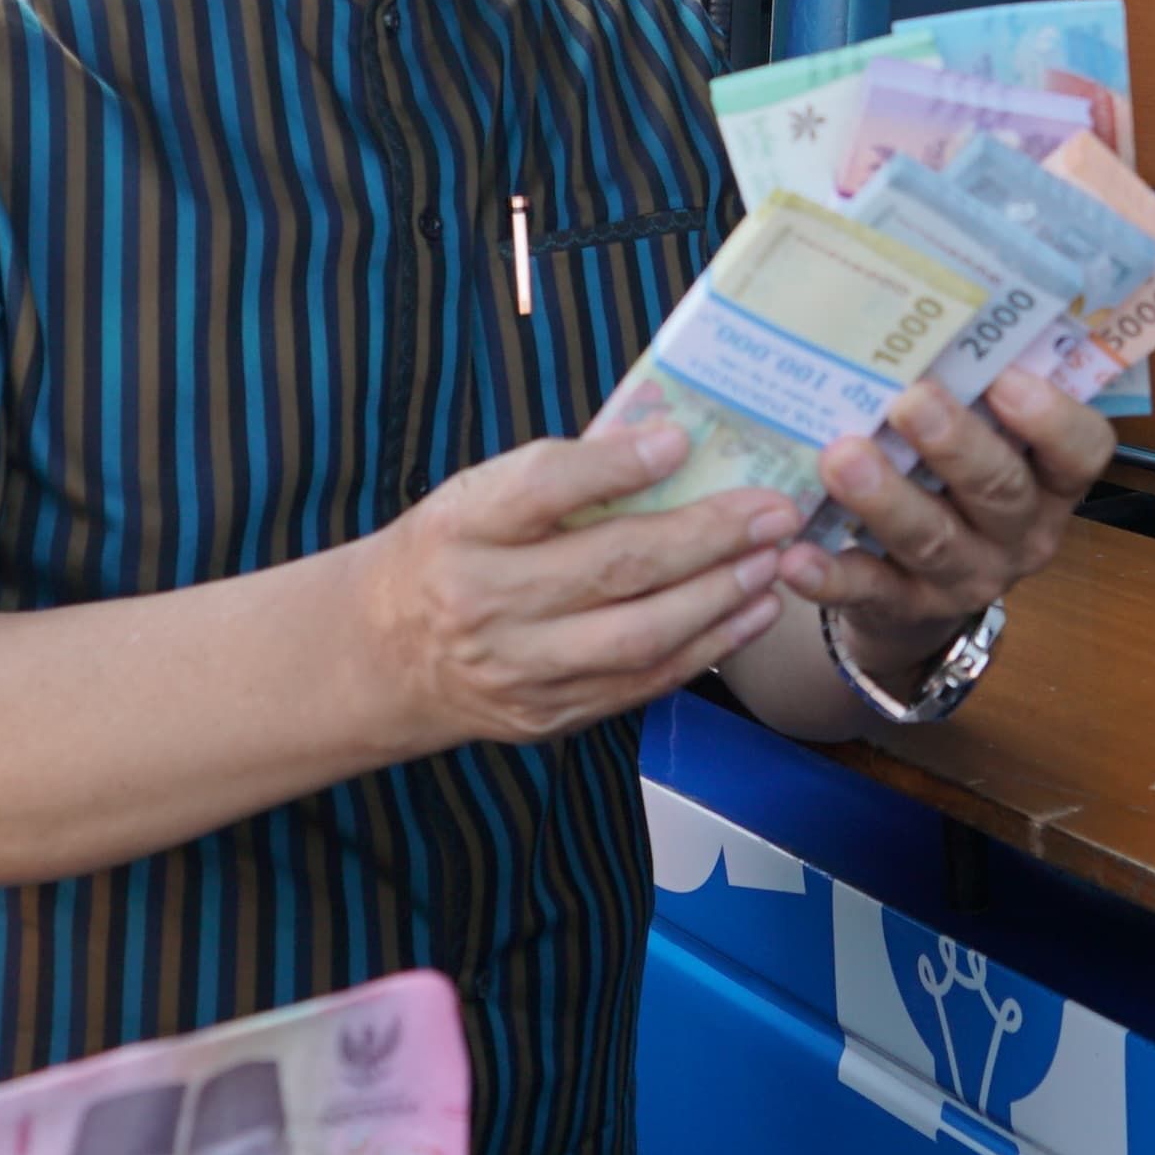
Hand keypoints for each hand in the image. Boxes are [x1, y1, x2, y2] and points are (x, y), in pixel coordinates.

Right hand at [352, 419, 796, 751]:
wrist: (382, 657)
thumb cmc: (446, 554)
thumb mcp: (473, 496)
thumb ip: (555, 476)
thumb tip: (664, 442)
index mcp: (460, 529)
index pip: (540, 488)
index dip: (614, 465)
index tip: (679, 440)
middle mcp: (486, 602)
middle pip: (611, 566)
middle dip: (706, 537)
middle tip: (771, 511)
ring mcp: (519, 669)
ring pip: (639, 636)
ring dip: (719, 598)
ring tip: (772, 563)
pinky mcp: (549, 715)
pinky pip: (641, 683)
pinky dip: (705, 648)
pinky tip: (748, 615)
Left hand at [777, 369, 1115, 681]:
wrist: (920, 595)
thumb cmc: (949, 479)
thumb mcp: (981, 438)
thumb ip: (967, 385)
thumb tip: (915, 294)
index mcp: (1048, 479)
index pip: (1082, 450)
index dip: (1052, 418)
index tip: (1006, 378)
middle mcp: (1019, 531)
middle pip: (1001, 491)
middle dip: (956, 445)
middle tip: (911, 401)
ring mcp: (966, 576)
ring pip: (933, 539)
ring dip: (887, 500)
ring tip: (841, 458)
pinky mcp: (905, 608)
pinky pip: (869, 591)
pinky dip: (832, 575)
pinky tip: (795, 555)